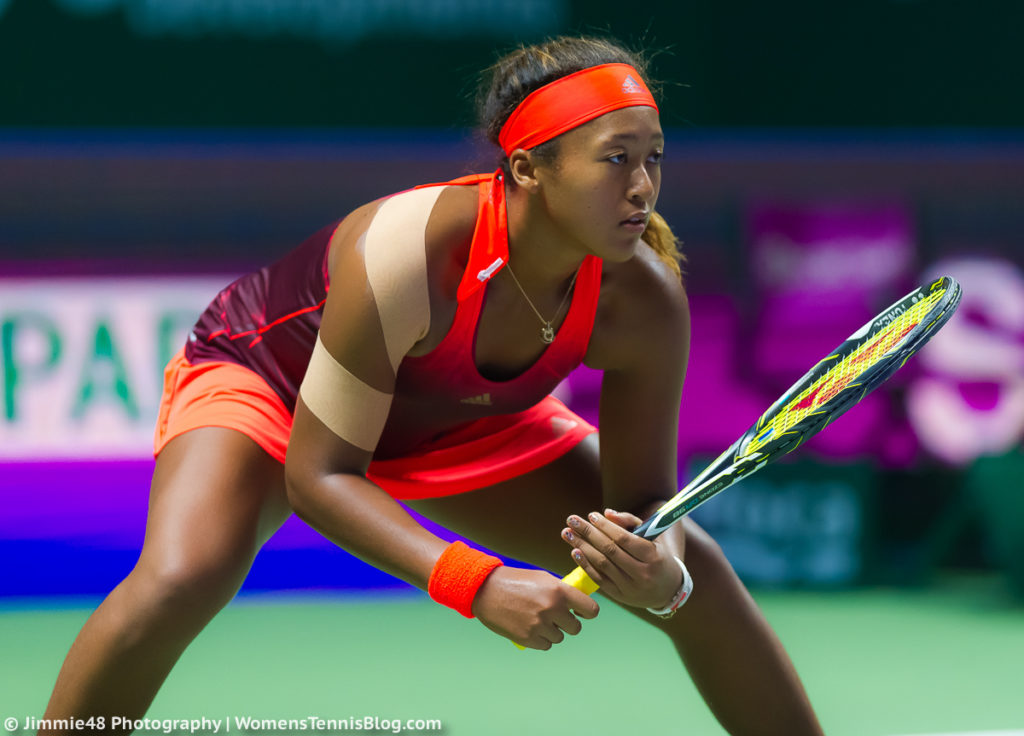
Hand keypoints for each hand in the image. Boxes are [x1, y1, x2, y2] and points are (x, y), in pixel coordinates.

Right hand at [471, 566, 599, 649]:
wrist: (486, 590)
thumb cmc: (516, 581)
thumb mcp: (543, 578)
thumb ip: (563, 591)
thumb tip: (580, 604)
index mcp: (559, 591)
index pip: (591, 610)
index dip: (588, 612)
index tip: (582, 613)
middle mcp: (552, 608)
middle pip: (576, 628)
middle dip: (568, 623)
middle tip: (555, 616)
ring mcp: (540, 625)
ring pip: (559, 638)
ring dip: (552, 631)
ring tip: (536, 619)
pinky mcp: (528, 638)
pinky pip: (545, 645)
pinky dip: (540, 639)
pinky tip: (529, 626)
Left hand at [561, 509, 683, 609]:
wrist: (667, 589)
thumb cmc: (657, 556)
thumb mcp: (651, 536)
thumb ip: (629, 522)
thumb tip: (607, 513)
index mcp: (653, 556)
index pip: (624, 539)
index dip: (606, 526)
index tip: (591, 515)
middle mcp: (642, 574)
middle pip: (610, 550)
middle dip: (588, 533)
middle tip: (571, 520)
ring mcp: (630, 587)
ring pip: (602, 564)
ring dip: (581, 547)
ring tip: (567, 533)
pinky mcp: (619, 596)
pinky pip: (599, 579)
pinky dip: (585, 565)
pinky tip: (574, 552)